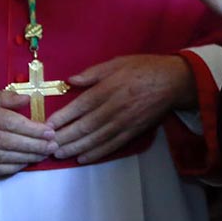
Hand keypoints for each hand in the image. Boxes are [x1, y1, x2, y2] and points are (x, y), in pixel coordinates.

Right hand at [0, 90, 56, 176]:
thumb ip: (4, 98)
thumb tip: (28, 100)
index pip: (10, 122)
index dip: (32, 129)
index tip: (50, 132)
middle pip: (9, 142)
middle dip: (34, 145)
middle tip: (52, 146)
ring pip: (1, 158)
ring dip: (25, 158)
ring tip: (42, 155)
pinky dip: (8, 169)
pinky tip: (22, 165)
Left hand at [48, 54, 194, 163]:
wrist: (175, 81)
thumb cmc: (144, 68)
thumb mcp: (119, 62)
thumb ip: (94, 72)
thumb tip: (70, 81)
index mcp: (109, 88)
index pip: (80, 106)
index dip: (62, 117)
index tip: (47, 126)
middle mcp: (115, 107)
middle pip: (85, 126)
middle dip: (64, 138)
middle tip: (46, 146)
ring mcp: (125, 122)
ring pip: (96, 139)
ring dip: (76, 148)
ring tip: (59, 154)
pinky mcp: (134, 131)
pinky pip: (112, 145)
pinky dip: (97, 153)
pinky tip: (83, 158)